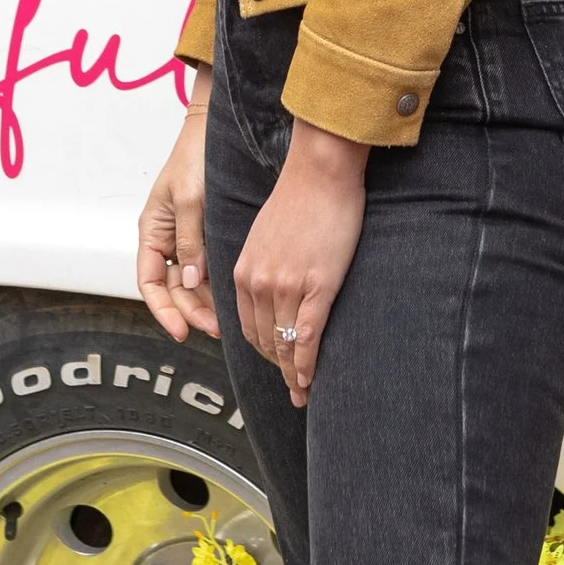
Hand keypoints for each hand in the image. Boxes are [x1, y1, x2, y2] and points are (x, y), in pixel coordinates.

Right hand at [138, 79, 215, 339]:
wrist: (216, 133)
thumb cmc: (195, 159)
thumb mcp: (189, 200)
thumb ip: (189, 241)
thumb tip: (187, 281)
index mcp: (152, 232)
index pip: (149, 283)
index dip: (163, 310)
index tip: (180, 330)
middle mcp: (166, 240)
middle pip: (172, 289)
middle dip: (191, 311)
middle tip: (216, 329)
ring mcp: (186, 239)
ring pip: (191, 283)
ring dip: (205, 303)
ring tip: (227, 321)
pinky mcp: (207, 235)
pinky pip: (207, 268)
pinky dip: (216, 285)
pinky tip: (232, 298)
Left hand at [233, 119, 368, 409]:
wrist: (319, 172)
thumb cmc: (300, 197)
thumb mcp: (266, 235)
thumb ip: (264, 264)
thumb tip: (273, 286)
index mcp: (244, 271)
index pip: (248, 326)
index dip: (263, 351)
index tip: (275, 364)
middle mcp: (259, 283)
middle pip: (264, 341)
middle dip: (278, 368)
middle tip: (292, 388)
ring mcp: (286, 287)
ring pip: (285, 344)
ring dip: (293, 374)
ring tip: (302, 392)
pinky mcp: (316, 286)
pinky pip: (308, 337)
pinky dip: (307, 363)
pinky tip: (310, 379)